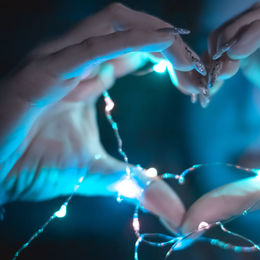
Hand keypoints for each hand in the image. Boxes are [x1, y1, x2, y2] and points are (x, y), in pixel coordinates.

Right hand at [0, 2, 210, 228]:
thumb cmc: (35, 166)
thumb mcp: (98, 174)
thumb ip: (134, 183)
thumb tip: (174, 210)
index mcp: (90, 75)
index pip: (138, 49)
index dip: (170, 57)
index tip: (195, 80)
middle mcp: (77, 60)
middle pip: (134, 29)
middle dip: (171, 44)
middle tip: (197, 71)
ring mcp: (60, 60)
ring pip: (116, 24)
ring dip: (158, 38)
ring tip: (187, 62)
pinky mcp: (43, 71)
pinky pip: (91, 45)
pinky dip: (129, 41)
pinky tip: (159, 46)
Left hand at [181, 1, 259, 245]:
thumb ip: (233, 197)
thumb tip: (191, 222)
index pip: (248, 60)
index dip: (220, 66)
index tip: (203, 89)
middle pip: (253, 33)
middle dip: (221, 45)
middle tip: (207, 72)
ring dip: (234, 33)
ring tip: (220, 60)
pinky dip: (255, 31)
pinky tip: (235, 54)